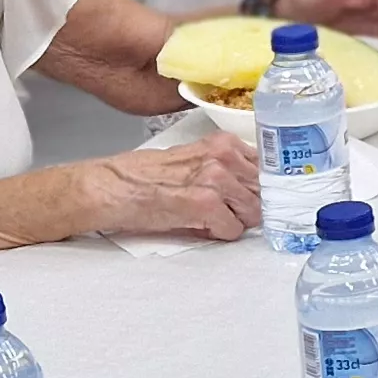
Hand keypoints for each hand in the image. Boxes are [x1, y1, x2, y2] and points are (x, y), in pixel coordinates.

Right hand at [88, 135, 255, 240]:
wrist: (111, 187)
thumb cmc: (144, 176)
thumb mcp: (192, 159)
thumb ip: (224, 168)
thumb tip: (250, 190)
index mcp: (223, 143)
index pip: (266, 169)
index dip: (258, 189)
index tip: (251, 199)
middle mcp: (223, 157)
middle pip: (263, 191)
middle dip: (248, 207)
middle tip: (226, 213)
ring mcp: (216, 179)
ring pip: (253, 212)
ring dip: (235, 221)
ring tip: (209, 218)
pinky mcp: (205, 204)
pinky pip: (233, 229)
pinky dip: (220, 234)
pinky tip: (199, 226)